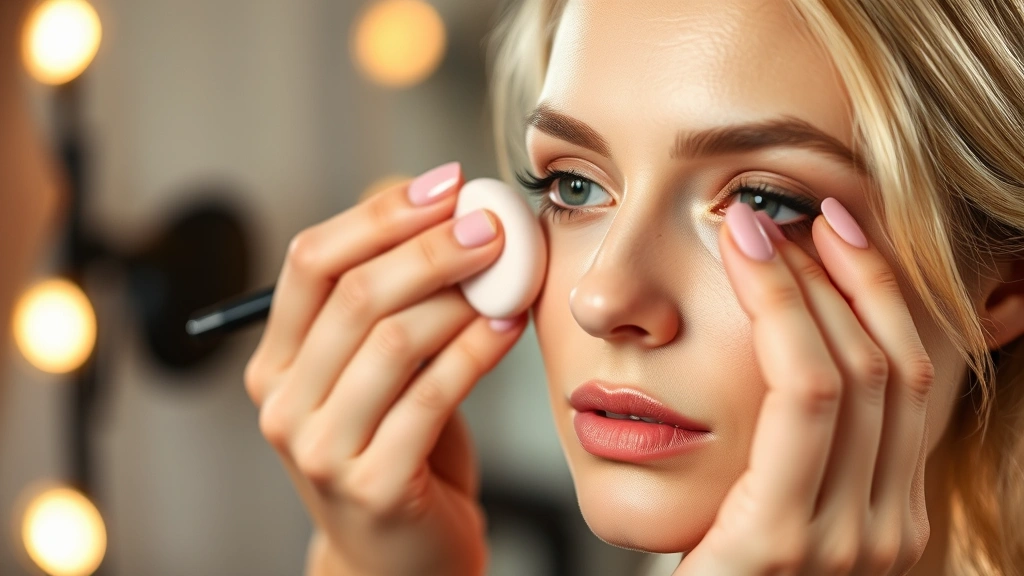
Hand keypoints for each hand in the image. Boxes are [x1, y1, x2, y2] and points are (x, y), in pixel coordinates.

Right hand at [244, 162, 527, 575]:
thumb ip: (395, 307)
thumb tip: (449, 212)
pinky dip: (477, 349)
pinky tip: (509, 323)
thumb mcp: (380, 376)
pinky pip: (433, 397)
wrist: (401, 559)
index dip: (380, 215)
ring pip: (393, 340)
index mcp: (274, 365)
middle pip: (354, 295)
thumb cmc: (399, 452)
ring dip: (459, 294)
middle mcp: (282, 404)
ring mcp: (321, 450)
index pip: (310, 263)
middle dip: (431, 247)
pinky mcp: (372, 486)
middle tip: (492, 223)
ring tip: (509, 271)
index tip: (446, 184)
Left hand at [675, 200, 933, 574]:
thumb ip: (801, 454)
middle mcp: (891, 527)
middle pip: (895, 366)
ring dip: (810, 281)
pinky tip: (749, 264)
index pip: (916, 383)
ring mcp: (852, 539)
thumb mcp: (772, 515)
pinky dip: (782, 314)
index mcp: (892, 516)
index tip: (846, 228)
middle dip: (856, 274)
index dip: (891, 296)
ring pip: (854, 368)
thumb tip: (796, 356)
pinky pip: (803, 398)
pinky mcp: (786, 540)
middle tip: (806, 207)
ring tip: (759, 223)